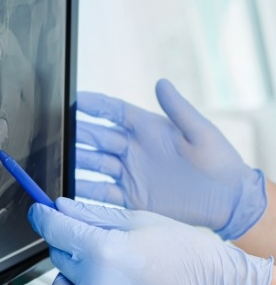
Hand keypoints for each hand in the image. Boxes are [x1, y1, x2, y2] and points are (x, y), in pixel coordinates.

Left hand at [28, 197, 272, 284]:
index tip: (40, 212)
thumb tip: (61, 208)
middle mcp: (98, 284)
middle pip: (57, 257)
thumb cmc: (186, 254)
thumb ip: (92, 215)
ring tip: (98, 272)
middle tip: (95, 242)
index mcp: (104, 250)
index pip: (54, 230)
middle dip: (69, 245)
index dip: (42, 216)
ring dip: (71, 278)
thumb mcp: (137, 220)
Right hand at [76, 79, 265, 239]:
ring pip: (93, 164)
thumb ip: (178, 109)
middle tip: (56, 132)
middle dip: (76, 134)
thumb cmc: (219, 162)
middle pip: (96, 138)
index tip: (74, 100)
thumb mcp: (200, 133)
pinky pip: (101, 193)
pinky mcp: (129, 197)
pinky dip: (84, 191)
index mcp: (147, 129)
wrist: (228, 202)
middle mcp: (132, 149)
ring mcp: (128, 173)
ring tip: (57, 162)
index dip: (94, 105)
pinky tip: (69, 188)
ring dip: (76, 162)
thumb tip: (161, 82)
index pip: (113, 111)